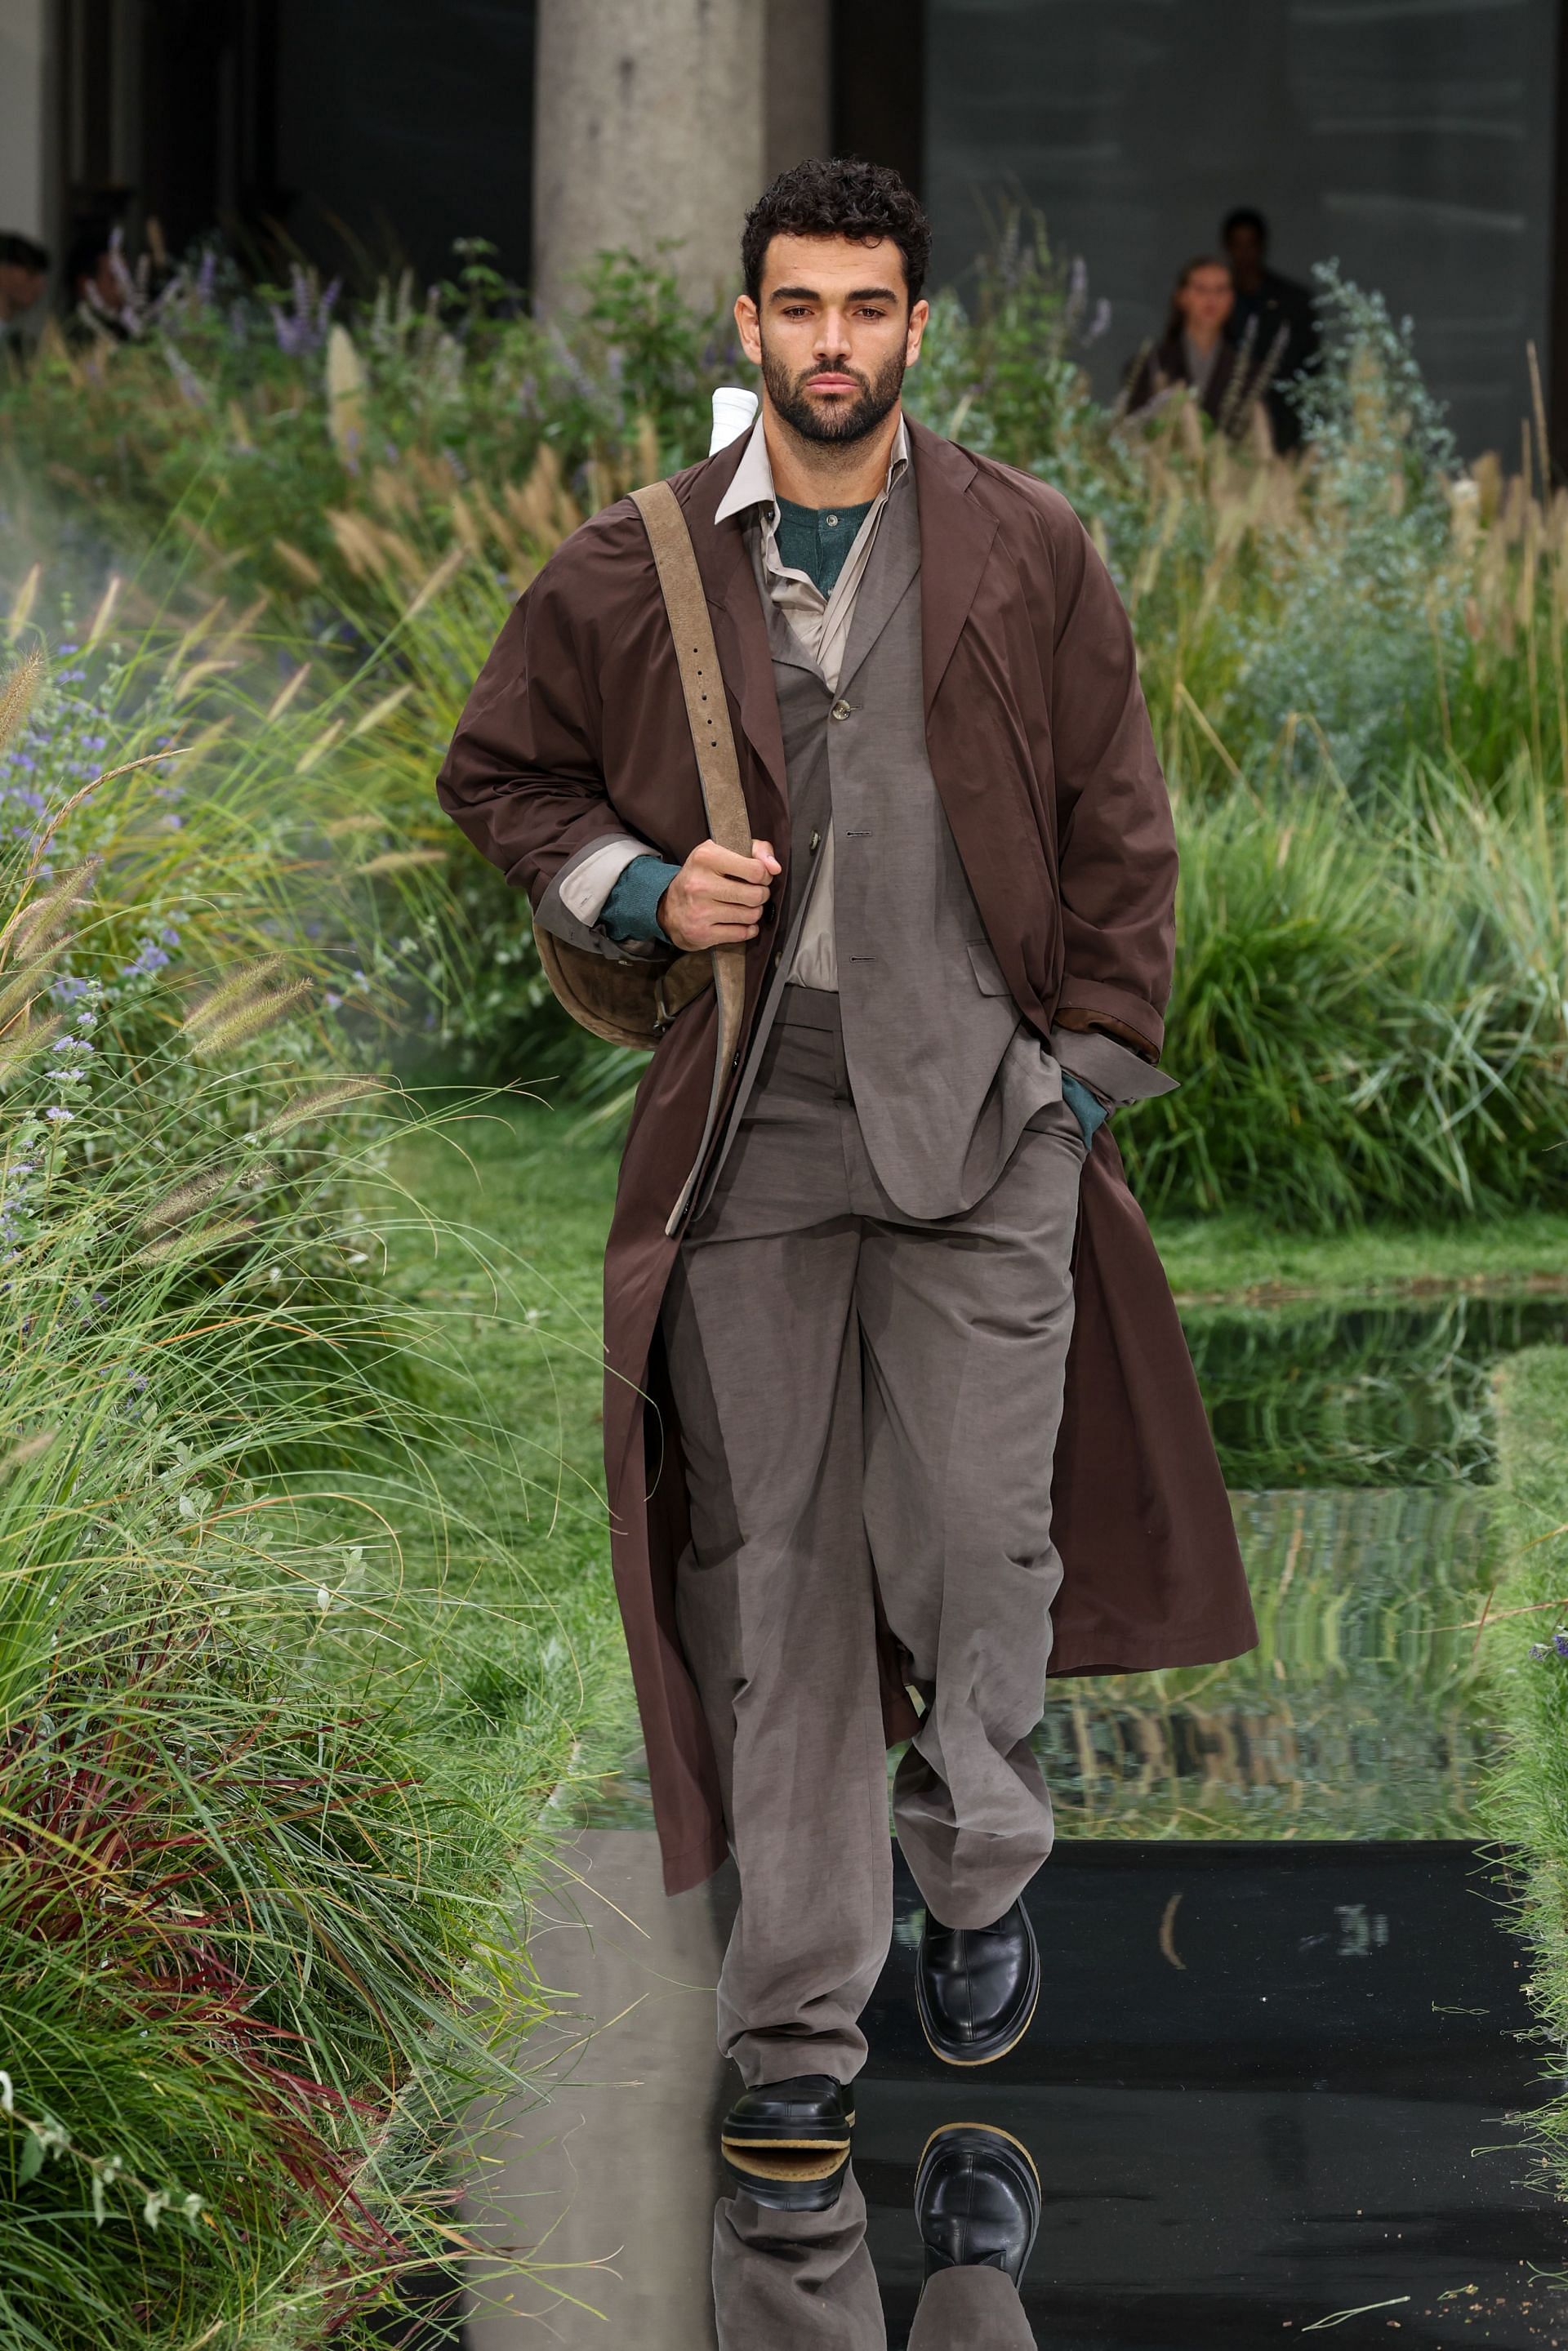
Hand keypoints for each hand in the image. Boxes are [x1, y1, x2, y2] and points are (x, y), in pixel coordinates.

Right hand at [658, 838, 779, 951]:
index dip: (764, 875)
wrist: (668, 907)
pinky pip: (741, 934)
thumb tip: (775, 867)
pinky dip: (747, 929)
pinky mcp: (702, 933)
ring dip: (754, 913)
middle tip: (753, 894)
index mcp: (706, 858)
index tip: (758, 877)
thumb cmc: (701, 877)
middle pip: (755, 895)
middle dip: (760, 895)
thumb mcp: (721, 852)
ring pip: (751, 915)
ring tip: (744, 907)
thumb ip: (755, 850)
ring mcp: (700, 911)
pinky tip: (739, 923)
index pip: (755, 870)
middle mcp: (700, 884)